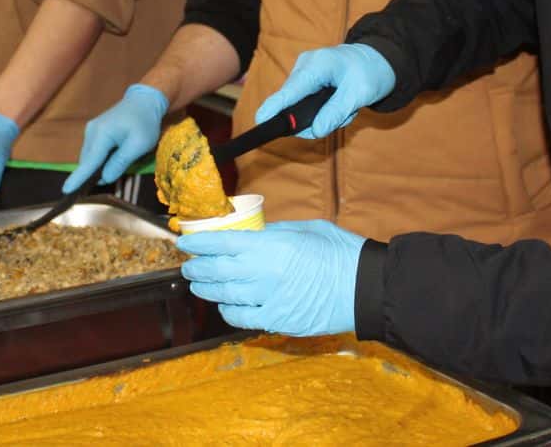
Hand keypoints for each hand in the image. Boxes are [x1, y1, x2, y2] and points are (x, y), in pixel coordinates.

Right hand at [62, 84, 167, 192]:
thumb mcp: (139, 144)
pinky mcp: (94, 131)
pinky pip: (93, 151)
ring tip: (113, 168)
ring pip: (89, 157)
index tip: (65, 190)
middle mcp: (91, 132)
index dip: (78, 178)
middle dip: (92, 175)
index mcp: (102, 135)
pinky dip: (98, 159)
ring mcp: (91, 130)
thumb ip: (121, 162)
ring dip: (97, 167)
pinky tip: (110, 160)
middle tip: (109, 180)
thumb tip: (105, 178)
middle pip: (87, 161)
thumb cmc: (145, 122)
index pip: (88, 162)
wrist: (144, 100)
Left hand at [178, 219, 364, 336]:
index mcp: (270, 246)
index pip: (221, 243)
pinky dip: (228, 311)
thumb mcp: (304, 229)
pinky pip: (242, 318)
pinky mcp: (278, 321)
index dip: (198, 243)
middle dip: (196, 268)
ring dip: (206, 289)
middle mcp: (263, 273)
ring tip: (198, 285)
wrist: (366, 288)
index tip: (184, 242)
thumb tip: (250, 235)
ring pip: (224, 295)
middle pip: (216, 271)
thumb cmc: (340, 252)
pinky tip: (224, 306)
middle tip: (188, 266)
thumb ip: (273, 233)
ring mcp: (268, 300)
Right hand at [254, 43, 394, 139]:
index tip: (260, 120)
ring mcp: (303, 71)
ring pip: (300, 105)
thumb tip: (317, 130)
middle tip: (342, 118)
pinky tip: (339, 105)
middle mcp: (305, 65)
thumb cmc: (370, 73)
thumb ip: (337, 112)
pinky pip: (305, 101)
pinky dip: (321, 109)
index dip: (275, 107)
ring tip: (346, 109)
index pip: (291, 90)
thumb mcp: (359, 94)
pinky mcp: (305, 78)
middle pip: (294, 102)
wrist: (377, 59)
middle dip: (314, 118)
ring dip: (322, 115)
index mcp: (317, 65)